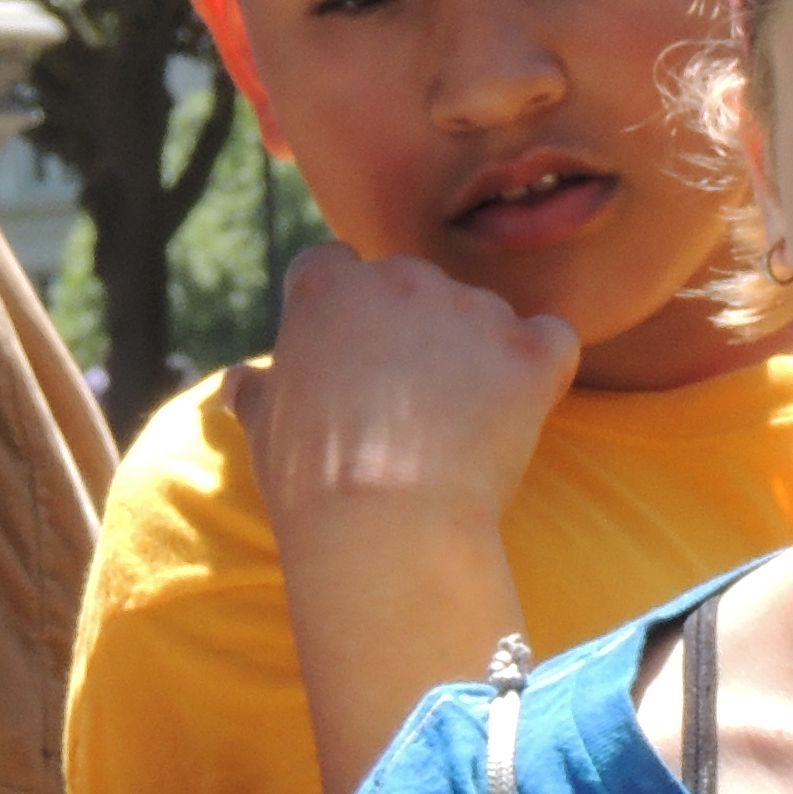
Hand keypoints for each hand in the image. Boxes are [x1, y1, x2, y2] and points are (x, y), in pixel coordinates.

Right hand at [239, 245, 577, 539]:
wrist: (384, 527)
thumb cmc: (313, 485)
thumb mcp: (266, 431)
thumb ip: (263, 391)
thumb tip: (241, 382)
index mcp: (327, 288)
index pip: (336, 266)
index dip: (346, 314)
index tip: (352, 360)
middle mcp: (399, 279)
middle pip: (414, 286)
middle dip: (417, 333)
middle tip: (410, 407)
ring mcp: (470, 308)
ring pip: (483, 316)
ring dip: (479, 356)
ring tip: (459, 429)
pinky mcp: (527, 349)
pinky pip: (550, 340)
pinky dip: (541, 371)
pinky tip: (518, 413)